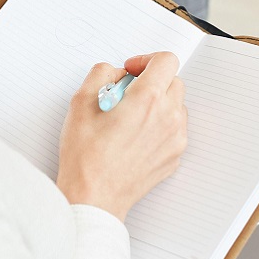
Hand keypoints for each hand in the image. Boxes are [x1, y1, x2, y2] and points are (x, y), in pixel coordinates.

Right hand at [56, 52, 187, 220]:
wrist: (94, 198)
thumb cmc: (85, 156)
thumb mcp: (80, 102)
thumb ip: (101, 74)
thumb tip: (117, 73)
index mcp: (148, 100)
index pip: (166, 61)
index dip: (146, 60)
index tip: (131, 71)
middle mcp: (168, 117)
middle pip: (174, 82)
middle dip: (152, 81)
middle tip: (127, 94)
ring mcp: (175, 140)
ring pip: (177, 106)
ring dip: (158, 104)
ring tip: (130, 118)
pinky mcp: (174, 158)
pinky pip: (174, 130)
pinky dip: (160, 126)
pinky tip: (135, 138)